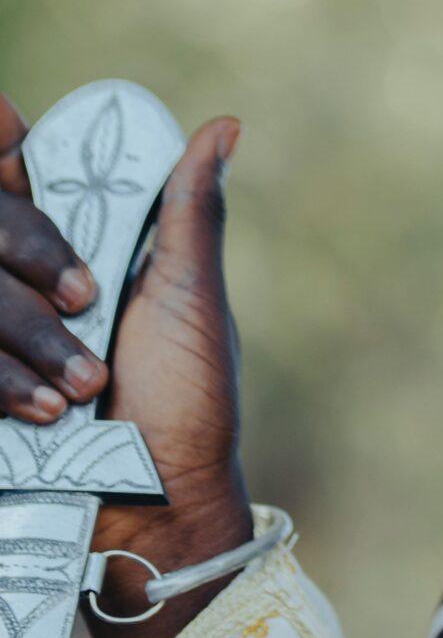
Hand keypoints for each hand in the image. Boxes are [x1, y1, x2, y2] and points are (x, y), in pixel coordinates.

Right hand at [0, 97, 251, 637]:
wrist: (156, 515)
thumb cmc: (188, 401)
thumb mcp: (191, 298)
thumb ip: (188, 211)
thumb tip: (225, 123)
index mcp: (74, 253)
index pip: (16, 184)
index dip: (6, 154)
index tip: (6, 123)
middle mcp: (24, 292)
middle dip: (34, 262)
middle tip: (85, 301)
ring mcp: (0, 343)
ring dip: (30, 341)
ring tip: (84, 392)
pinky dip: (7, 385)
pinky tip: (47, 417)